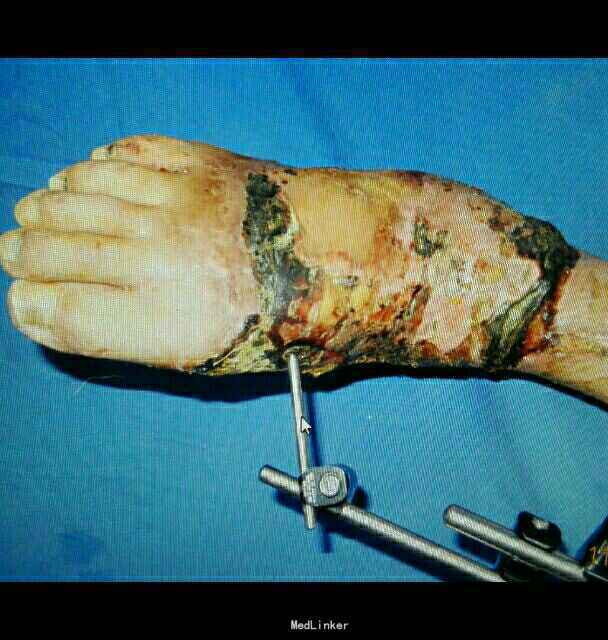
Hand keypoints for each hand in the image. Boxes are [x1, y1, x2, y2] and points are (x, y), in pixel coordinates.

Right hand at [0, 135, 263, 369]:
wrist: (334, 260)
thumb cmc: (277, 318)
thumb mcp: (208, 358)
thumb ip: (133, 336)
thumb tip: (67, 313)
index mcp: (163, 324)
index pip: (59, 311)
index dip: (29, 305)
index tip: (26, 300)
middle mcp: (160, 261)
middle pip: (52, 251)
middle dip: (22, 254)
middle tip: (16, 252)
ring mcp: (175, 206)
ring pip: (77, 197)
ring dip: (47, 207)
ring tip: (38, 213)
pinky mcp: (196, 166)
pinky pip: (123, 156)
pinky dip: (93, 166)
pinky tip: (84, 176)